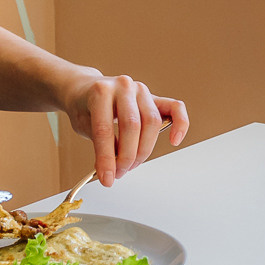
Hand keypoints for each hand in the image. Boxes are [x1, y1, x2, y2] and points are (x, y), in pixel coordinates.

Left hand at [63, 74, 189, 186]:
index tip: (107, 178)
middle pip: (132, 126)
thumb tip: (113, 169)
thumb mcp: (83, 126)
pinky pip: (175, 108)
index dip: (106, 158)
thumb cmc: (85, 107)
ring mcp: (141, 90)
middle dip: (127, 157)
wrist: (85, 89)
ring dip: (144, 150)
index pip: (105, 129)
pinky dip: (180, 124)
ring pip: (152, 122)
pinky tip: (175, 140)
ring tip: (132, 164)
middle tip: (119, 173)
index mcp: (100, 91)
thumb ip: (101, 145)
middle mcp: (123, 86)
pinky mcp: (155, 97)